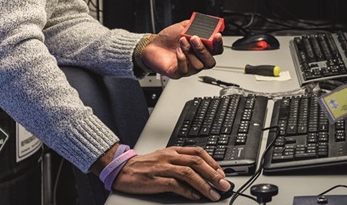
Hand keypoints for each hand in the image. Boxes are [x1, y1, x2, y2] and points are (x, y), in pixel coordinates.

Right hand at [112, 146, 231, 200]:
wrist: (122, 169)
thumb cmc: (144, 165)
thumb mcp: (164, 158)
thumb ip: (181, 163)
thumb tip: (201, 175)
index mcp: (173, 151)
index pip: (198, 152)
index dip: (213, 162)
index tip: (222, 174)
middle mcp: (169, 157)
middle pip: (196, 162)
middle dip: (213, 174)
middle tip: (224, 185)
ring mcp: (162, 168)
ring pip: (188, 173)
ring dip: (204, 185)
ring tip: (213, 194)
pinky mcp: (155, 180)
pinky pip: (175, 185)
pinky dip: (187, 191)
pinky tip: (195, 196)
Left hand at [140, 20, 219, 78]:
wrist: (151, 46)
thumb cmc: (167, 39)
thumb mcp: (182, 27)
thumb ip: (194, 24)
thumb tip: (204, 21)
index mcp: (201, 49)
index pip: (216, 50)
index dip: (218, 44)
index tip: (217, 35)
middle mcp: (196, 60)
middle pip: (210, 61)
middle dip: (204, 50)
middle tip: (194, 38)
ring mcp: (188, 68)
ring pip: (198, 66)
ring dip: (190, 52)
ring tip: (182, 41)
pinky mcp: (178, 73)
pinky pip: (185, 70)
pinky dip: (182, 59)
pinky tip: (178, 51)